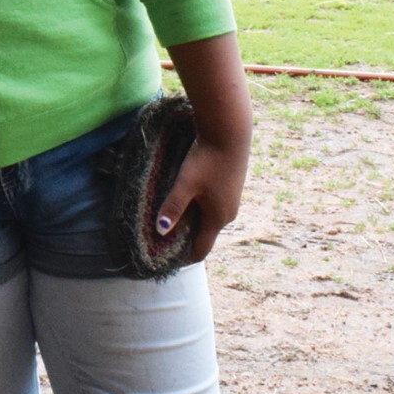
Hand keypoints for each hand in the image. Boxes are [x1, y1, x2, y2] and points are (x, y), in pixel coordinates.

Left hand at [157, 33, 253, 262]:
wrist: (229, 132)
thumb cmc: (207, 159)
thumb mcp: (185, 184)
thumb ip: (173, 207)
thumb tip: (161, 231)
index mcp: (218, 218)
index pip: (202, 249)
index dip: (186, 258)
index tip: (170, 261)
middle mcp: (229, 212)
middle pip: (206, 234)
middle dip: (188, 238)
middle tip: (165, 239)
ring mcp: (232, 199)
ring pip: (210, 218)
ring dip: (194, 220)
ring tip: (174, 219)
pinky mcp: (231, 185)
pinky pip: (214, 205)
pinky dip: (201, 207)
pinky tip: (189, 198)